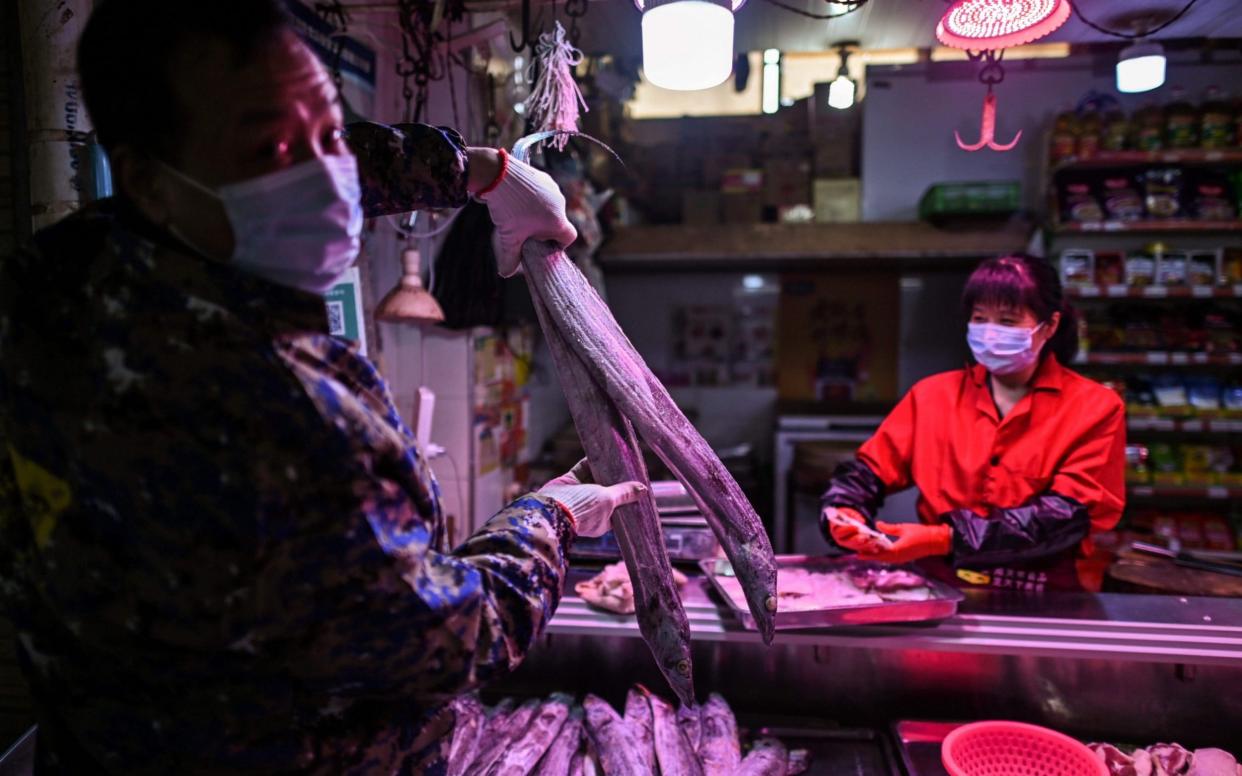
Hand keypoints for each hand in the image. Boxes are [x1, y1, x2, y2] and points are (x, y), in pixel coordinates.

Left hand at [478, 153, 576, 277]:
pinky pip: (543, 193)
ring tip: (518, 213)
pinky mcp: (543, 178)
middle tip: (524, 231)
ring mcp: (553, 189)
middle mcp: (560, 205)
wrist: (497, 174)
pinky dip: (534, 199)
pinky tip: (517, 198)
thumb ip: (510, 258)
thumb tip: (506, 273)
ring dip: (538, 213)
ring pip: (550, 207)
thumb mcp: (508, 237)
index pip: (569, 238)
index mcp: (557, 222)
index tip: (542, 244)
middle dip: (543, 229)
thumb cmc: (508, 208)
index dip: (558, 244)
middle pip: (557, 223)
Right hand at [539, 459, 646, 537]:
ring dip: (603, 468)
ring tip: (616, 455)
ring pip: (594, 479)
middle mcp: (591, 508)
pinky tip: (598, 451)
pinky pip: (581, 470)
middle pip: (607, 491)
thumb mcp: (608, 501)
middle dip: (616, 480)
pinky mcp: (569, 483)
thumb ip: (624, 493)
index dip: (628, 496)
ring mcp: (579, 495)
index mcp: (603, 521)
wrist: (550, 507)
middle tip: (629, 465)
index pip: (620, 508)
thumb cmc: (582, 510)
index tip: (638, 484)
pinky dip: (588, 462)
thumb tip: (643, 489)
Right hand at [822, 506, 886, 552]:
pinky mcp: (855, 548)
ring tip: (873, 543)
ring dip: (865, 546)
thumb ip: (854, 516)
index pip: (840, 531)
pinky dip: (868, 549)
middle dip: (857, 540)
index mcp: (836, 530)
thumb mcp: (848, 513)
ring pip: (856, 547)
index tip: (856, 527)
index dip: (848, 529)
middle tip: (865, 537)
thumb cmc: (846, 516)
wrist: (846, 521)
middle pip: (848, 542)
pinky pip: (862, 549)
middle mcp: (841, 540)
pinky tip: (875, 549)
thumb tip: (862, 522)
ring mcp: (848, 545)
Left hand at [857, 522, 951, 564]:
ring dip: (876, 557)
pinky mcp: (905, 558)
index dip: (868, 554)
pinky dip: (884, 557)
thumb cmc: (922, 533)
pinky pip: (891, 559)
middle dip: (870, 556)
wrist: (936, 541)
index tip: (858, 553)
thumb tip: (877, 525)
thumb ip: (889, 528)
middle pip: (880, 558)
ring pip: (885, 560)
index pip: (879, 553)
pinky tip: (879, 553)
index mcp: (897, 550)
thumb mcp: (904, 528)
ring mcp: (902, 559)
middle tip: (858, 554)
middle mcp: (899, 557)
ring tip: (866, 554)